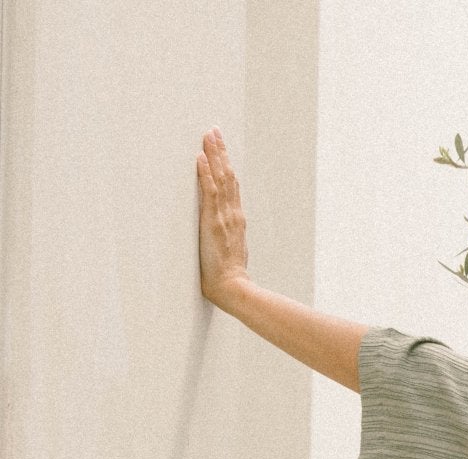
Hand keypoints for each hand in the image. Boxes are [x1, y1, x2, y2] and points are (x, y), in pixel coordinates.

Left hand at [196, 127, 248, 308]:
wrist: (233, 289)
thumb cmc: (230, 278)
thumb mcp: (233, 253)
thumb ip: (229, 238)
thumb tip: (226, 234)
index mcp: (236, 221)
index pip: (232, 187)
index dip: (226, 165)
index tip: (220, 147)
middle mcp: (233, 214)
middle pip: (228, 176)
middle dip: (220, 152)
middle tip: (214, 130)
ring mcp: (224, 217)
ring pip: (221, 179)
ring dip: (213, 155)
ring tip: (208, 136)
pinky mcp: (213, 222)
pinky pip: (209, 192)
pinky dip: (205, 173)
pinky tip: (200, 158)